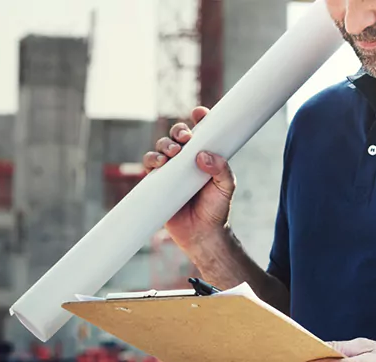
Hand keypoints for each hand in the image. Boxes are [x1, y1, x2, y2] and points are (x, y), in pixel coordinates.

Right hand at [142, 106, 234, 251]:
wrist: (202, 234)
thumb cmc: (217, 209)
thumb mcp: (226, 187)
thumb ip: (221, 170)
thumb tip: (203, 155)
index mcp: (204, 156)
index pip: (201, 132)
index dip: (200, 118)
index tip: (200, 112)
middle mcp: (186, 160)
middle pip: (177, 135)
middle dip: (179, 131)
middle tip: (186, 138)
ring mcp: (170, 170)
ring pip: (162, 147)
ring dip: (165, 144)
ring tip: (173, 153)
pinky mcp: (156, 182)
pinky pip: (149, 164)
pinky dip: (152, 159)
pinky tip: (160, 163)